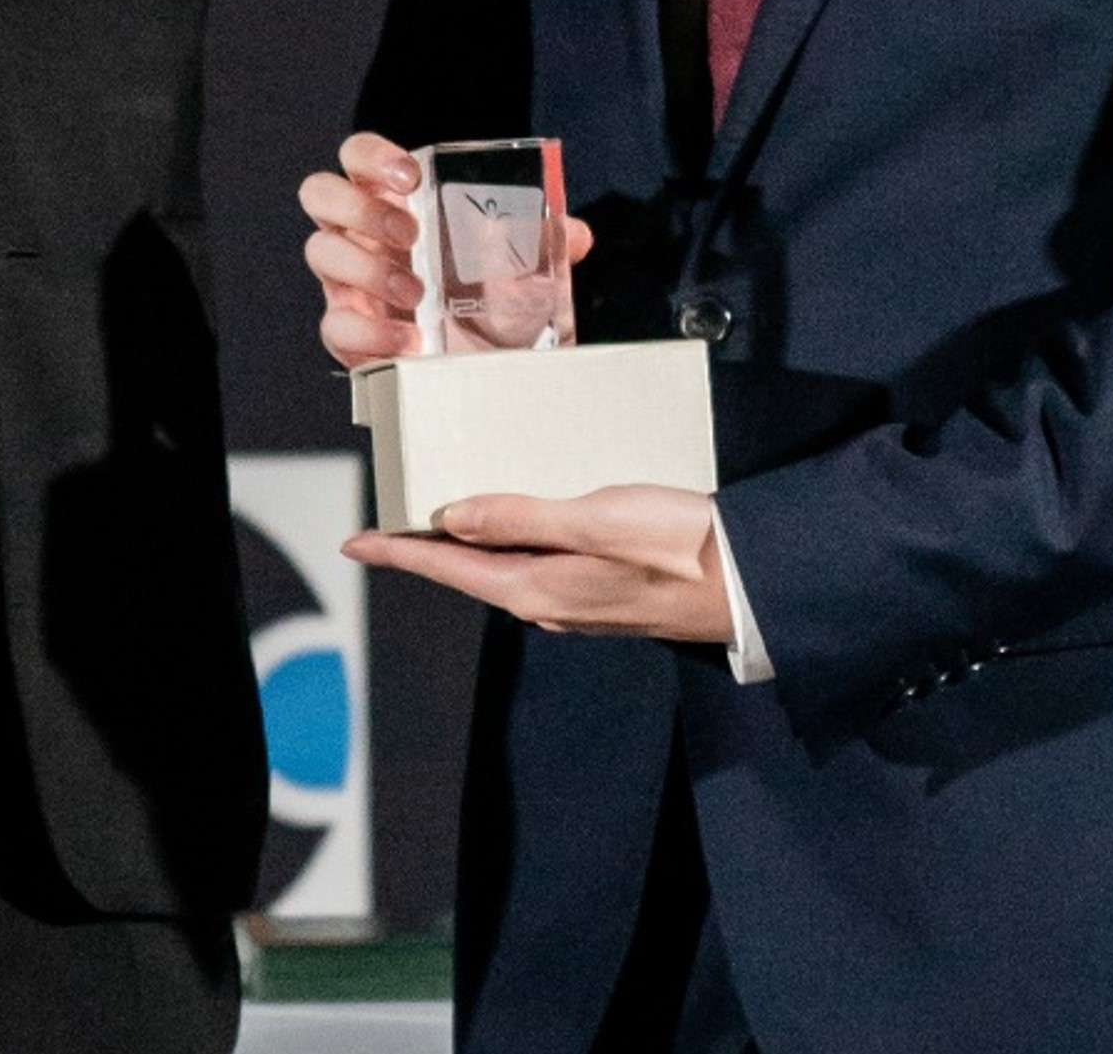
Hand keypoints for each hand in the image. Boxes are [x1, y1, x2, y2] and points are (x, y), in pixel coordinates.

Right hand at [299, 131, 594, 363]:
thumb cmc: (484, 297)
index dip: (373, 156)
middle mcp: (358, 232)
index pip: (357, 155)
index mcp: (390, 199)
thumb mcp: (516, 263)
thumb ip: (541, 241)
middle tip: (411, 236)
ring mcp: (345, 280)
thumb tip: (574, 234)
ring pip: (319, 251)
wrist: (481, 362)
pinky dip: (370, 332)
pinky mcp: (347, 330)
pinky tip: (408, 340)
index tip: (411, 176)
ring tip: (419, 293)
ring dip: (368, 269)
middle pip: (320, 193)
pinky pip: (334, 325)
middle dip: (362, 209)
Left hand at [346, 484, 733, 644]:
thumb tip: (453, 516)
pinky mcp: (608, 590)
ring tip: (448, 509)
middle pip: (472, 571)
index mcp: (539, 589)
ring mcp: (581, 602)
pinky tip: (524, 517)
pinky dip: (518, 540)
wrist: (756, 587)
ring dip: (474, 542)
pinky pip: (542, 564)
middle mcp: (551, 603)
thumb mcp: (596, 520)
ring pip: (508, 568)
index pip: (449, 567)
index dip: (399, 551)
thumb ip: (522, 518)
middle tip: (394, 519)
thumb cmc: (682, 550)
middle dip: (430, 546)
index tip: (356, 542)